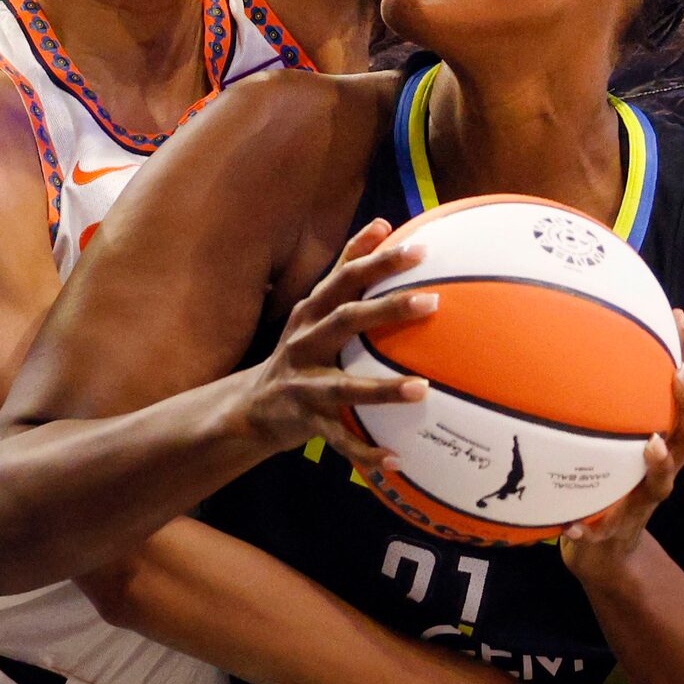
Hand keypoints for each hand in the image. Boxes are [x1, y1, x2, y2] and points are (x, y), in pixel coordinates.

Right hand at [243, 220, 430, 470]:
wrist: (251, 407)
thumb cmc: (301, 348)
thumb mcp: (316, 308)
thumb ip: (346, 269)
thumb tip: (382, 224)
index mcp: (312, 311)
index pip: (347, 277)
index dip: (380, 260)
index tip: (421, 248)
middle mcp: (304, 341)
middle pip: (346, 320)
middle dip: (387, 309)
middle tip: (432, 302)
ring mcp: (303, 383)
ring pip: (344, 386)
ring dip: (382, 388)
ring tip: (421, 389)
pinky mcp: (306, 422)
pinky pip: (340, 441)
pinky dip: (366, 452)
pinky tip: (396, 460)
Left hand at [560, 313, 683, 589]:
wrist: (605, 556)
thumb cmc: (605, 486)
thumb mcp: (606, 443)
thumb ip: (598, 406)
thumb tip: (570, 338)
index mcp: (660, 445)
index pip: (681, 396)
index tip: (674, 317)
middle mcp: (659, 473)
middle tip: (680, 375)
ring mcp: (640, 505)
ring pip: (660, 486)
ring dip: (659, 465)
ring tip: (651, 444)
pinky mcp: (612, 535)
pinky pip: (603, 533)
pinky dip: (589, 528)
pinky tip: (571, 525)